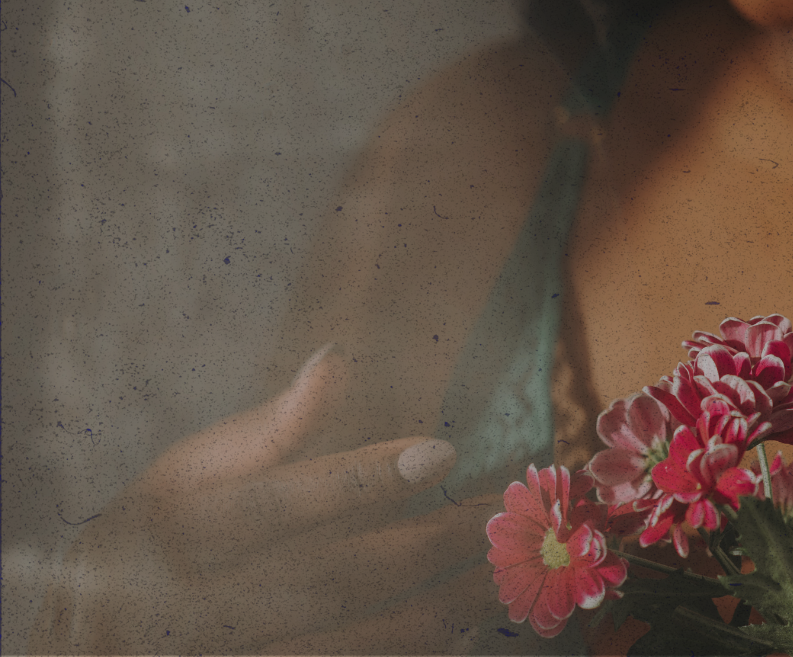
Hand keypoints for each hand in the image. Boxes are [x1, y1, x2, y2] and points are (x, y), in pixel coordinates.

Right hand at [28, 347, 500, 653]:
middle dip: (427, 546)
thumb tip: (338, 360)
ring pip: (349, 643)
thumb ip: (270, 430)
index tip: (442, 450)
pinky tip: (460, 627)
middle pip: (329, 578)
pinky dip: (410, 654)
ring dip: (437, 609)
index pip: (275, 505)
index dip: (360, 480)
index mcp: (174, 533)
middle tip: (501, 515)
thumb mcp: (185, 474)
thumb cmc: (153, 540)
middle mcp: (191, 609)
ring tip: (501, 571)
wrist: (97, 645)